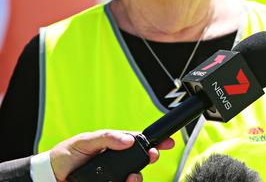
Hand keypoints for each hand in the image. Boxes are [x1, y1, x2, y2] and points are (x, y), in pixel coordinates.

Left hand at [50, 130, 174, 181]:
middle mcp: (116, 162)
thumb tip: (128, 140)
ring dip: (137, 178)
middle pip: (140, 161)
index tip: (167, 143)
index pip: (138, 143)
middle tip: (152, 157)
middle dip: (150, 158)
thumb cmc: (66, 155)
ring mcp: (112, 177)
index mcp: (114, 146)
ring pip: (134, 178)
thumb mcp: (86, 140)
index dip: (154, 143)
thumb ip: (107, 138)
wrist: (49, 176)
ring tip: (132, 177)